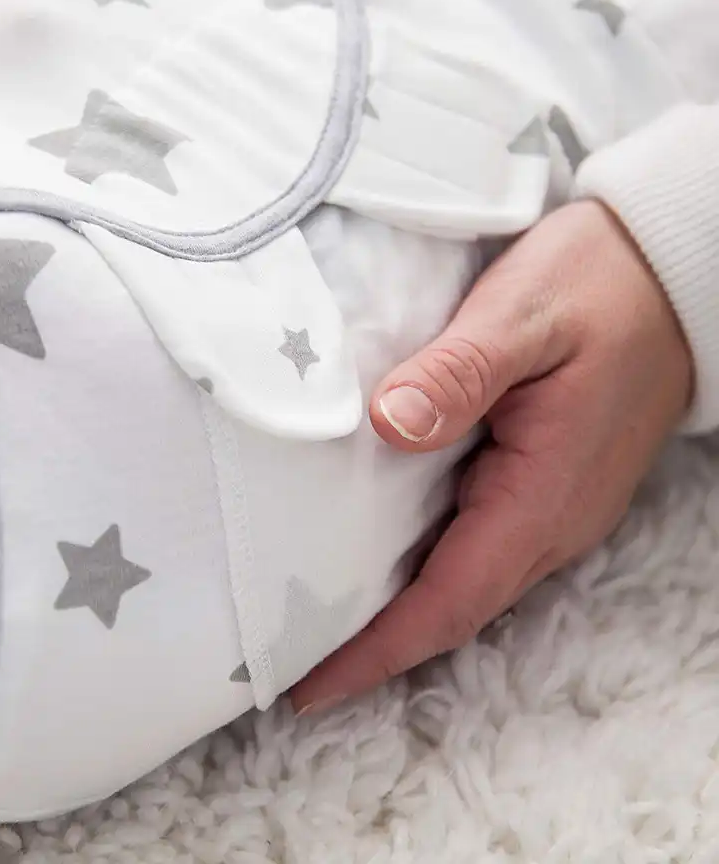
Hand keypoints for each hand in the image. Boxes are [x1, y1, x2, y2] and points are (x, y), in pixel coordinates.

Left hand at [292, 200, 691, 712]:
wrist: (671, 276)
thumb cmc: (596, 288)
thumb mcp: (522, 317)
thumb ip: (458, 373)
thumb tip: (389, 424)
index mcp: (541, 494)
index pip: (449, 601)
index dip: (377, 650)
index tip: (310, 685)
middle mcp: (550, 520)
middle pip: (452, 609)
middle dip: (373, 647)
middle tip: (290, 660)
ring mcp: (552, 507)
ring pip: (464, 583)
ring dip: (395, 612)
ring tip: (317, 618)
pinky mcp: (545, 484)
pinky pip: (476, 546)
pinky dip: (421, 567)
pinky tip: (375, 551)